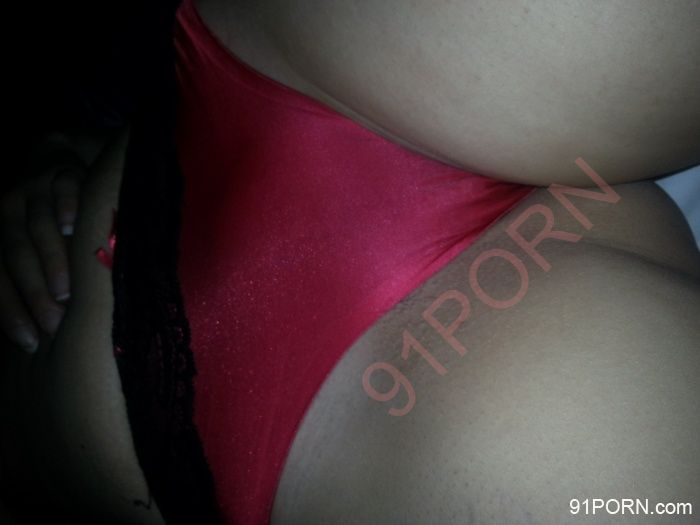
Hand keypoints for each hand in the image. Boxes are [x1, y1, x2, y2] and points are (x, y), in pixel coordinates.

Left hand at [0, 137, 86, 352]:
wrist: (57, 162)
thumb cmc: (48, 221)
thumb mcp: (29, 246)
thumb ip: (25, 278)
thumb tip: (34, 338)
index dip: (9, 310)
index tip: (28, 342)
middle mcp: (9, 209)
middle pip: (17, 253)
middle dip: (33, 292)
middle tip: (54, 324)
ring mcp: (37, 189)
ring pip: (39, 227)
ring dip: (52, 262)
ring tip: (68, 294)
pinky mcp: (65, 173)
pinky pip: (65, 191)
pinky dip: (68, 210)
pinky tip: (76, 230)